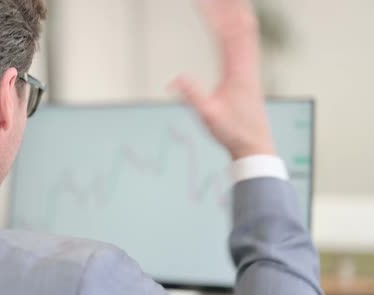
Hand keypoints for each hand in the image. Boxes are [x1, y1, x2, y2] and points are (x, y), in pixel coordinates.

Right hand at [170, 0, 274, 159]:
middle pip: (240, 26)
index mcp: (238, 72)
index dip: (216, 15)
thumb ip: (193, 96)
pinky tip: (237, 23)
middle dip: (227, 7)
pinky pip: (246, 43)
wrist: (254, 146)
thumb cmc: (233, 132)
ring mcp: (250, 68)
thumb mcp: (209, 116)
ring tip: (228, 1)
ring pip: (246, 32)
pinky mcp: (249, 74)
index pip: (228, 35)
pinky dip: (240, 27)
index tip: (202, 1)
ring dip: (235, 13)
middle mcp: (248, 65)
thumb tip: (174, 79)